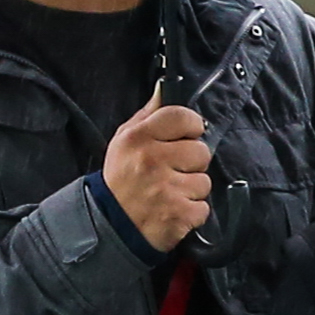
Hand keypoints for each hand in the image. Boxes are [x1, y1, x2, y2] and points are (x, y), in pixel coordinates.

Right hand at [105, 96, 212, 251]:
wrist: (110, 225)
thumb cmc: (121, 180)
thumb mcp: (124, 141)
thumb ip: (148, 114)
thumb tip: (164, 88)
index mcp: (138, 138)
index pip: (182, 117)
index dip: (192, 125)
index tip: (189, 134)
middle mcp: (152, 161)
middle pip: (201, 151)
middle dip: (192, 162)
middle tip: (173, 171)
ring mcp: (166, 189)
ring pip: (204, 181)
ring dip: (192, 190)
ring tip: (170, 193)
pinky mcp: (178, 214)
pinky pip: (203, 207)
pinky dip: (192, 212)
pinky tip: (173, 210)